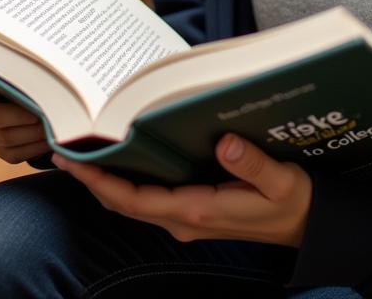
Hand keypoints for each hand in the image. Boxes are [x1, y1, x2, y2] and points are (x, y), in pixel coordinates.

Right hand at [0, 78, 50, 163]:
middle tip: (39, 113)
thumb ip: (18, 74)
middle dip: (18, 115)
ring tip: (51, 124)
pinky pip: (15, 154)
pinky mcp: (7, 153)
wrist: (50, 113)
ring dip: (31, 132)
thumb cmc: (37, 92)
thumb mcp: (31, 80)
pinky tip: (48, 140)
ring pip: (6, 138)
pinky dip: (34, 147)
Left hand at [52, 133, 311, 246]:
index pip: (134, 200)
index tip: (73, 159)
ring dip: (106, 179)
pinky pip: (148, 198)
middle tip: (62, 147)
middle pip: (123, 202)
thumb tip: (225, 142)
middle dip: (91, 178)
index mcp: (198, 211)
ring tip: (82, 148)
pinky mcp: (193, 210)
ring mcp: (187, 217)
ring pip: (133, 201)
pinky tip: (120, 157)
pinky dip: (126, 180)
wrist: (309, 227)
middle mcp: (184, 218)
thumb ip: (253, 165)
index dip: (100, 181)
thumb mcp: (282, 183)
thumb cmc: (295, 203)